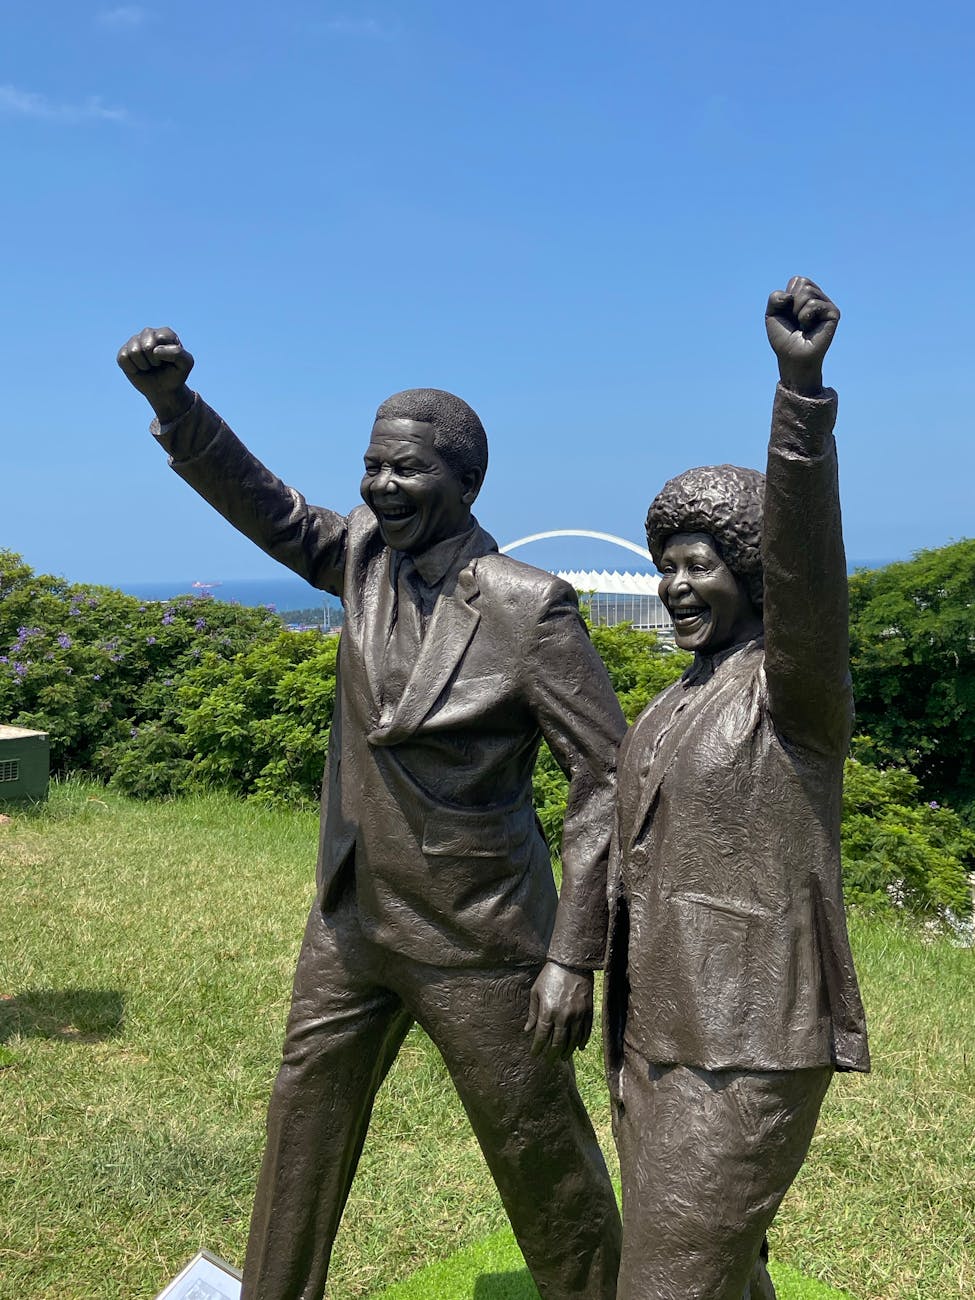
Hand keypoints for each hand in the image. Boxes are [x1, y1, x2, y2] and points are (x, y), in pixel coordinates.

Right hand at [117, 326, 194, 423]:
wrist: (164, 390)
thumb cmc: (175, 374)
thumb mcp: (186, 364)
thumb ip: (177, 353)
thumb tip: (155, 350)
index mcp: (165, 333)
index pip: (161, 338)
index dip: (165, 355)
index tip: (169, 362)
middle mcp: (148, 333)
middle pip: (146, 346)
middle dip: (153, 361)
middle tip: (157, 365)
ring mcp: (134, 342)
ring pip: (134, 351)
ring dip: (143, 365)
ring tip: (149, 367)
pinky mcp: (124, 352)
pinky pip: (123, 358)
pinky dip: (132, 368)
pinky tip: (138, 369)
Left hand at [525, 960, 593, 1060]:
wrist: (572, 964)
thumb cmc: (550, 976)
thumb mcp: (536, 992)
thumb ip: (533, 1013)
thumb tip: (528, 1030)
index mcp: (548, 1011)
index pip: (542, 1036)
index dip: (538, 1047)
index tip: (535, 1054)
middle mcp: (563, 1016)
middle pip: (558, 1042)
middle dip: (552, 1054)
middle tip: (549, 1061)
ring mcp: (578, 1015)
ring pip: (573, 1040)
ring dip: (567, 1051)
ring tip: (562, 1057)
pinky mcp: (588, 1012)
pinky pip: (586, 1032)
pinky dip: (582, 1042)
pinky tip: (578, 1047)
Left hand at [765, 276, 839, 396]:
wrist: (792, 357)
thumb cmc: (784, 338)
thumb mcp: (772, 314)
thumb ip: (775, 298)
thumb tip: (790, 297)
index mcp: (807, 295)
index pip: (797, 280)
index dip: (787, 299)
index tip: (788, 315)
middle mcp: (820, 298)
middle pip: (803, 284)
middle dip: (792, 304)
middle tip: (796, 321)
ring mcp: (827, 305)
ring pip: (808, 292)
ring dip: (798, 312)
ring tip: (803, 325)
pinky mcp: (834, 313)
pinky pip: (814, 304)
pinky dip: (805, 317)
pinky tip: (809, 328)